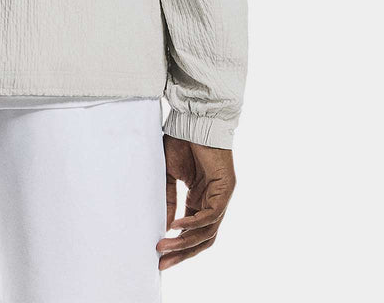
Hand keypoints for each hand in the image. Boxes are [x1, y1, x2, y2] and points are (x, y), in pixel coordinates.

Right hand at [157, 134, 235, 269]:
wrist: (194, 121)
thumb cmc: (182, 142)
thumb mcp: (169, 174)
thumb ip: (169, 198)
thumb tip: (165, 226)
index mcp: (200, 199)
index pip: (193, 232)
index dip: (178, 246)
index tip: (159, 255)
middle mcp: (213, 202)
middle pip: (202, 239)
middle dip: (182, 253)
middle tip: (162, 263)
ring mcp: (221, 198)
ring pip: (207, 231)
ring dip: (185, 242)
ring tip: (165, 246)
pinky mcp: (225, 190)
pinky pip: (210, 215)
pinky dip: (192, 223)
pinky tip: (175, 226)